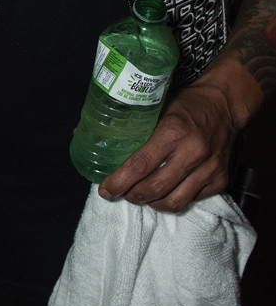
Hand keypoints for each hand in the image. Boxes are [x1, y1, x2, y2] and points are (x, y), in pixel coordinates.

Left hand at [97, 82, 238, 210]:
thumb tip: (81, 135)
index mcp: (173, 131)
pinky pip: (191, 200)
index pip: (139, 165)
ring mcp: (209, 168)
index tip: (106, 190)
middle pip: (154, 188)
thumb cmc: (186, 104)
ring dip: (152, 203)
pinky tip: (164, 191)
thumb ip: (125, 124)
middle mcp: (193, 151)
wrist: (225, 103)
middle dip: (132, 195)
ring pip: (174, 201)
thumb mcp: (155, 106)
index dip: (118, 182)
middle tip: (122, 193)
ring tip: (141, 195)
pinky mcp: (220, 179)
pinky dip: (173, 199)